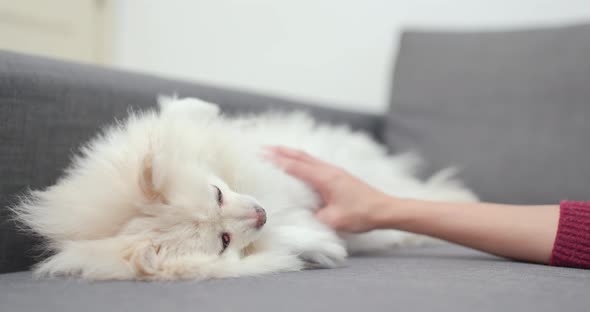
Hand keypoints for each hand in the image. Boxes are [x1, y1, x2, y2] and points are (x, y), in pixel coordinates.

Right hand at [263, 146, 391, 232]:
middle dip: (280, 151)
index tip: (262, 155)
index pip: (296, 167)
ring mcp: (334, 171)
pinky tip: (298, 162)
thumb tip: (300, 212)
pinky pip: (315, 162)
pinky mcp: (338, 174)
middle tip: (263, 148)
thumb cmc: (361, 214)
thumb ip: (314, 215)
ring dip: (290, 153)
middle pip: (300, 156)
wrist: (384, 209)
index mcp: (325, 178)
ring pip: (308, 157)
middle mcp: (329, 170)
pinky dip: (301, 159)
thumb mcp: (334, 220)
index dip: (278, 161)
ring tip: (275, 150)